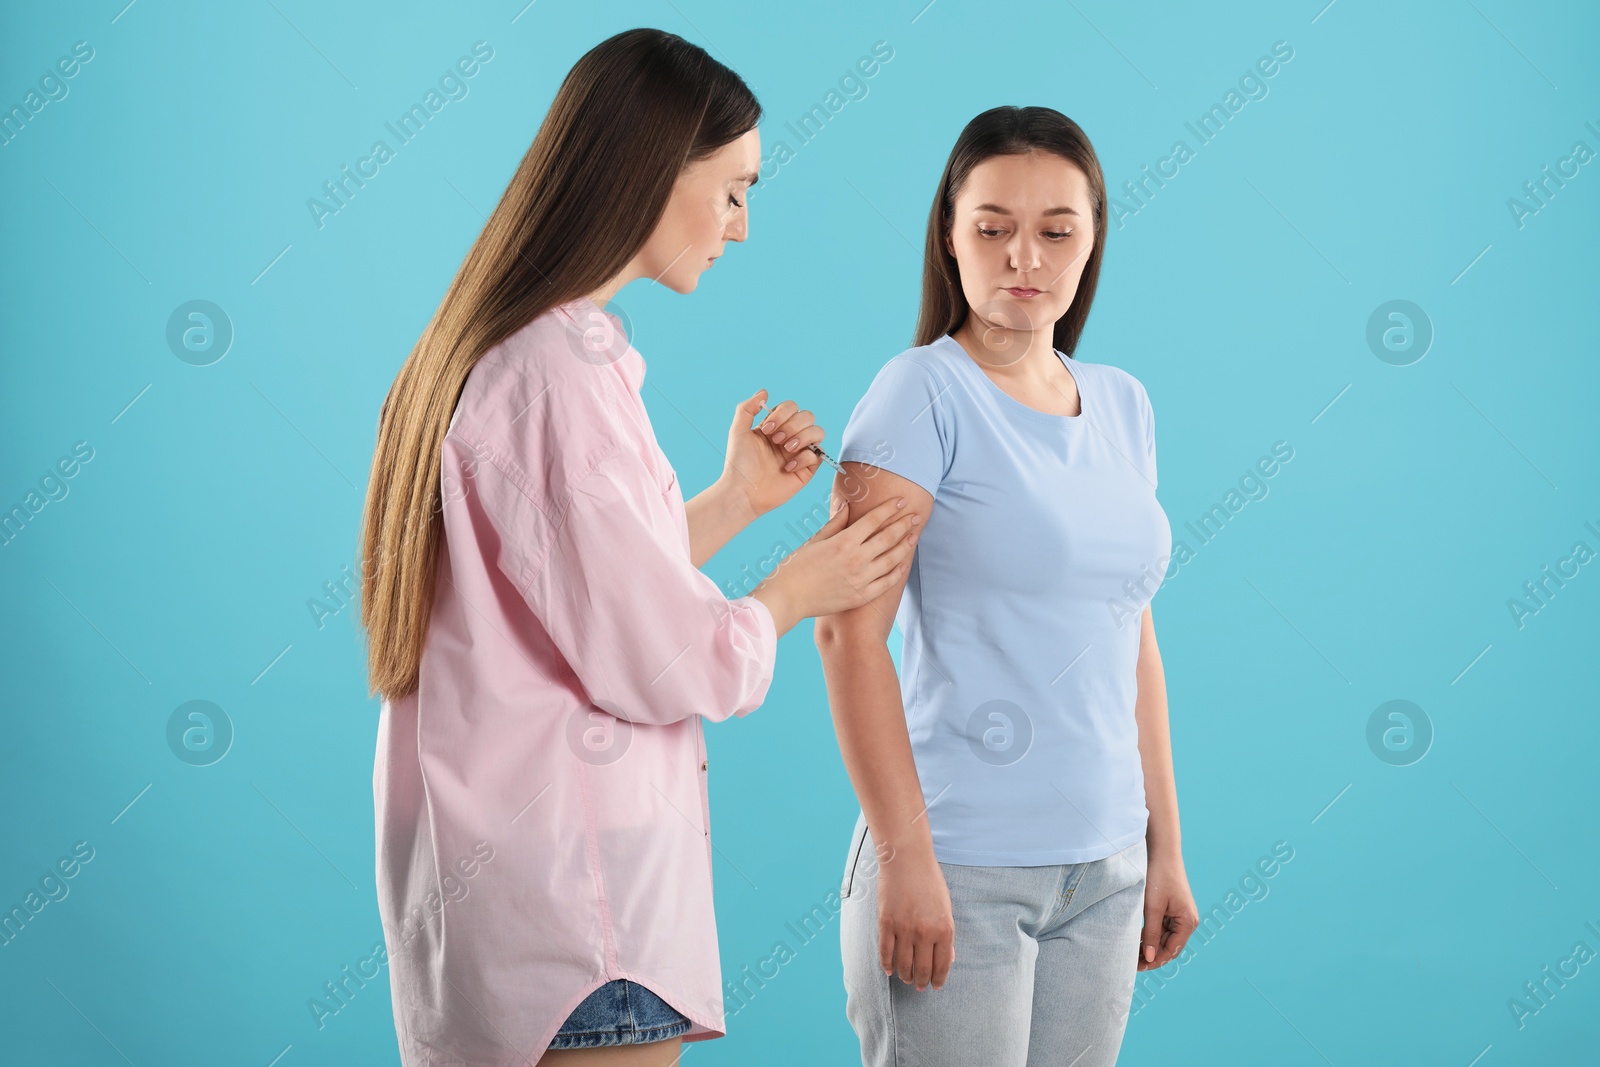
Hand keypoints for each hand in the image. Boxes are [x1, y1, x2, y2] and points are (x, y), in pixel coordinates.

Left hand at [723, 389, 825, 516]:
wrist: (743, 491)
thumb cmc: (739, 464)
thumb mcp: (737, 431)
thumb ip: (747, 408)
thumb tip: (765, 391)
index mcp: (776, 426)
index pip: (792, 407)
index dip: (782, 414)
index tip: (766, 429)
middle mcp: (790, 437)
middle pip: (808, 416)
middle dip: (792, 425)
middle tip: (776, 440)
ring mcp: (800, 452)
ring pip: (818, 432)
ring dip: (802, 437)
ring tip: (786, 449)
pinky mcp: (807, 470)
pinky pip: (818, 455)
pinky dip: (803, 458)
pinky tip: (788, 467)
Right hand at [877, 846, 954, 990]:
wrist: (907, 860)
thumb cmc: (930, 882)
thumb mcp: (946, 909)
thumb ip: (947, 936)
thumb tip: (948, 960)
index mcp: (944, 929)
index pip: (942, 965)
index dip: (938, 979)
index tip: (935, 986)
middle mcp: (925, 932)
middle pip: (922, 969)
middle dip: (922, 982)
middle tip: (920, 987)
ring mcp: (904, 929)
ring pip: (903, 964)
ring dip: (905, 975)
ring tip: (906, 978)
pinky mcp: (886, 923)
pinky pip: (885, 952)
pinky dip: (887, 965)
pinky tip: (889, 970)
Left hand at [1137, 847, 1198, 969]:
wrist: (1162, 853)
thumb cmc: (1159, 877)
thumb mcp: (1153, 908)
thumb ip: (1152, 933)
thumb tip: (1151, 958)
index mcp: (1188, 922)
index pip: (1172, 951)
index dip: (1155, 960)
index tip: (1138, 966)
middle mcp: (1187, 922)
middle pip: (1169, 947)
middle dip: (1152, 955)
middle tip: (1131, 963)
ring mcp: (1180, 916)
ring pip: (1164, 939)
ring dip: (1150, 946)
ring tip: (1131, 953)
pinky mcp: (1172, 911)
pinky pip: (1162, 929)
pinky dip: (1150, 935)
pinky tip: (1137, 940)